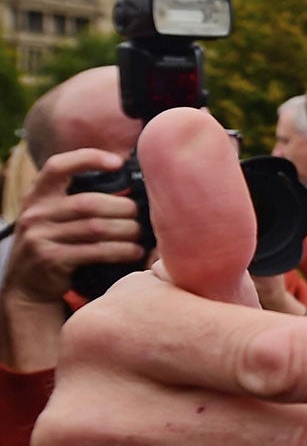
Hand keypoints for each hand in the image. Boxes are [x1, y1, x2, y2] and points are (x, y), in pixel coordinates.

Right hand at [2, 148, 143, 308]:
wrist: (27, 287)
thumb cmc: (53, 246)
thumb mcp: (53, 218)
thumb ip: (75, 201)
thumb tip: (127, 188)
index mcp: (37, 196)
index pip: (57, 166)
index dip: (88, 158)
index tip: (117, 163)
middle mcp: (35, 213)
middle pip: (89, 203)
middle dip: (122, 209)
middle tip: (139, 216)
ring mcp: (40, 236)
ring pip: (96, 228)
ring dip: (127, 231)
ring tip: (140, 234)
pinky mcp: (51, 259)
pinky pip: (96, 251)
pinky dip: (121, 250)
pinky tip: (134, 251)